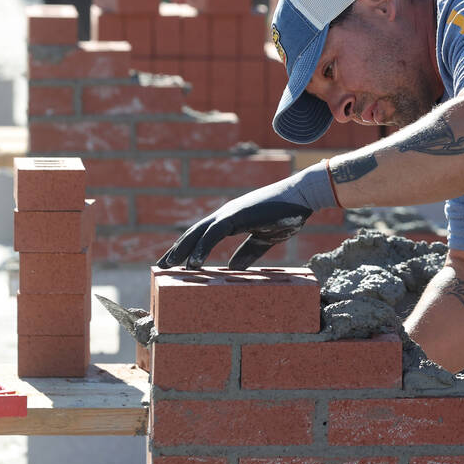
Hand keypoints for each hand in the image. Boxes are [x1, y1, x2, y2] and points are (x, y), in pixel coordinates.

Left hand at [157, 161, 337, 269]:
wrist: (303, 196)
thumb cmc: (288, 215)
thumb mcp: (266, 238)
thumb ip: (249, 251)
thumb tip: (232, 268)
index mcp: (231, 219)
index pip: (202, 235)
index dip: (187, 248)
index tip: (174, 264)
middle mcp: (225, 214)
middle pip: (193, 233)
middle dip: (176, 250)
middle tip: (160, 268)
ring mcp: (230, 212)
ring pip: (198, 232)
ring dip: (182, 249)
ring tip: (168, 267)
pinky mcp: (237, 214)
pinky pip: (214, 233)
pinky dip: (202, 247)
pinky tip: (193, 263)